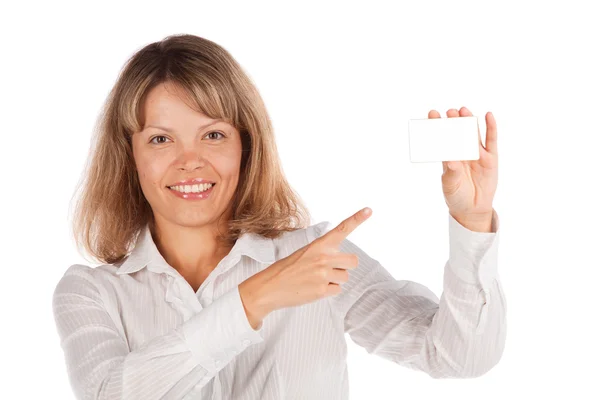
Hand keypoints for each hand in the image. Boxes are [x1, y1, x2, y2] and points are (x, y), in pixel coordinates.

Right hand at [239, 207, 372, 324]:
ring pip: (344, 277)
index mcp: (319, 245)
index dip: (357, 219)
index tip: (369, 210)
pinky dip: (328, 291)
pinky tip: (313, 288)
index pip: (342, 229)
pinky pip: (337, 290)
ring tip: (315, 279)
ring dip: (334, 280)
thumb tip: (343, 263)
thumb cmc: (288, 269)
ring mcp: (323, 274)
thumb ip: (324, 254)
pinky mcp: (322, 290)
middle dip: (345, 266)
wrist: (270, 286)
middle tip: (330, 269)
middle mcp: (323, 257)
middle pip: (353, 261)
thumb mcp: (304, 253)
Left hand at [430, 107, 498, 222]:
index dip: (437, 125)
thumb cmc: (457, 196)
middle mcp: (462, 152)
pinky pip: (491, 140)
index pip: (442, 138)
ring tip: (463, 110)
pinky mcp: (491, 158)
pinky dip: (490, 127)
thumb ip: (451, 172)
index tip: (432, 113)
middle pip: (458, 132)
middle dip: (453, 121)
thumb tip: (451, 160)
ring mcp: (477, 153)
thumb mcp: (450, 185)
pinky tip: (488, 115)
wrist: (473, 208)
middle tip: (450, 112)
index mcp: (448, 157)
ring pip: (473, 133)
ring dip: (469, 121)